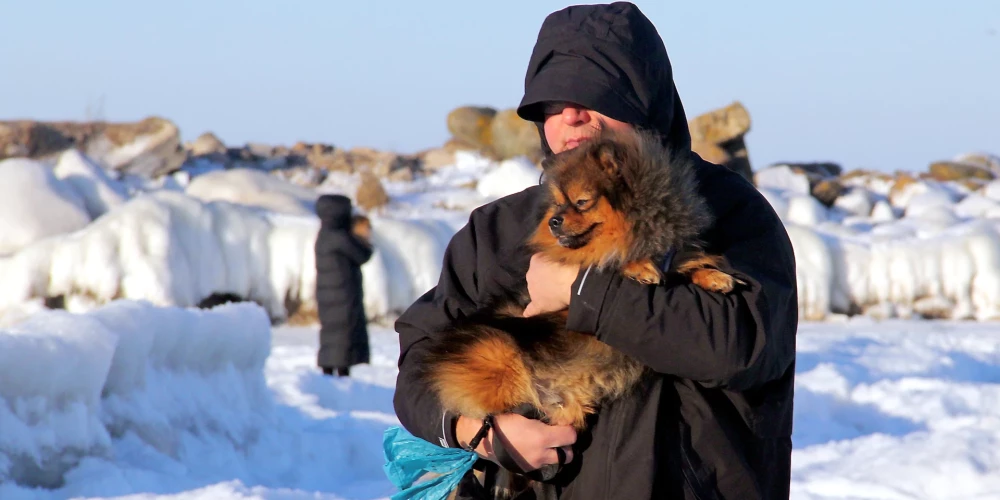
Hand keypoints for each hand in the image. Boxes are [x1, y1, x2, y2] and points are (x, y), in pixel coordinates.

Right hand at [456, 413, 575, 469]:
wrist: (481, 437)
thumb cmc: (501, 419)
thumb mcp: (522, 412)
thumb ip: (541, 414)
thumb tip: (555, 410)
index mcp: (542, 437)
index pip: (571, 436)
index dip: (570, 428)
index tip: (563, 422)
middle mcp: (541, 454)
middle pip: (568, 455)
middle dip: (567, 445)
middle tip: (559, 435)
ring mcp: (534, 463)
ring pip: (555, 461)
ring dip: (555, 452)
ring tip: (547, 442)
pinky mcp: (525, 469)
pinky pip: (541, 464)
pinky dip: (542, 457)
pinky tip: (533, 447)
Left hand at [523, 254, 577, 316]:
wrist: (570, 281)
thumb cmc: (568, 264)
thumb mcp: (559, 254)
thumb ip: (553, 259)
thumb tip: (555, 263)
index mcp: (535, 260)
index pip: (538, 261)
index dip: (547, 266)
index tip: (555, 268)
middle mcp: (530, 275)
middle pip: (535, 277)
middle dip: (542, 279)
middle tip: (556, 281)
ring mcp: (532, 291)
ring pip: (534, 290)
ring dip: (540, 292)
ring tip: (554, 295)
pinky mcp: (538, 304)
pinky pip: (531, 309)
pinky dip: (530, 311)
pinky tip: (527, 314)